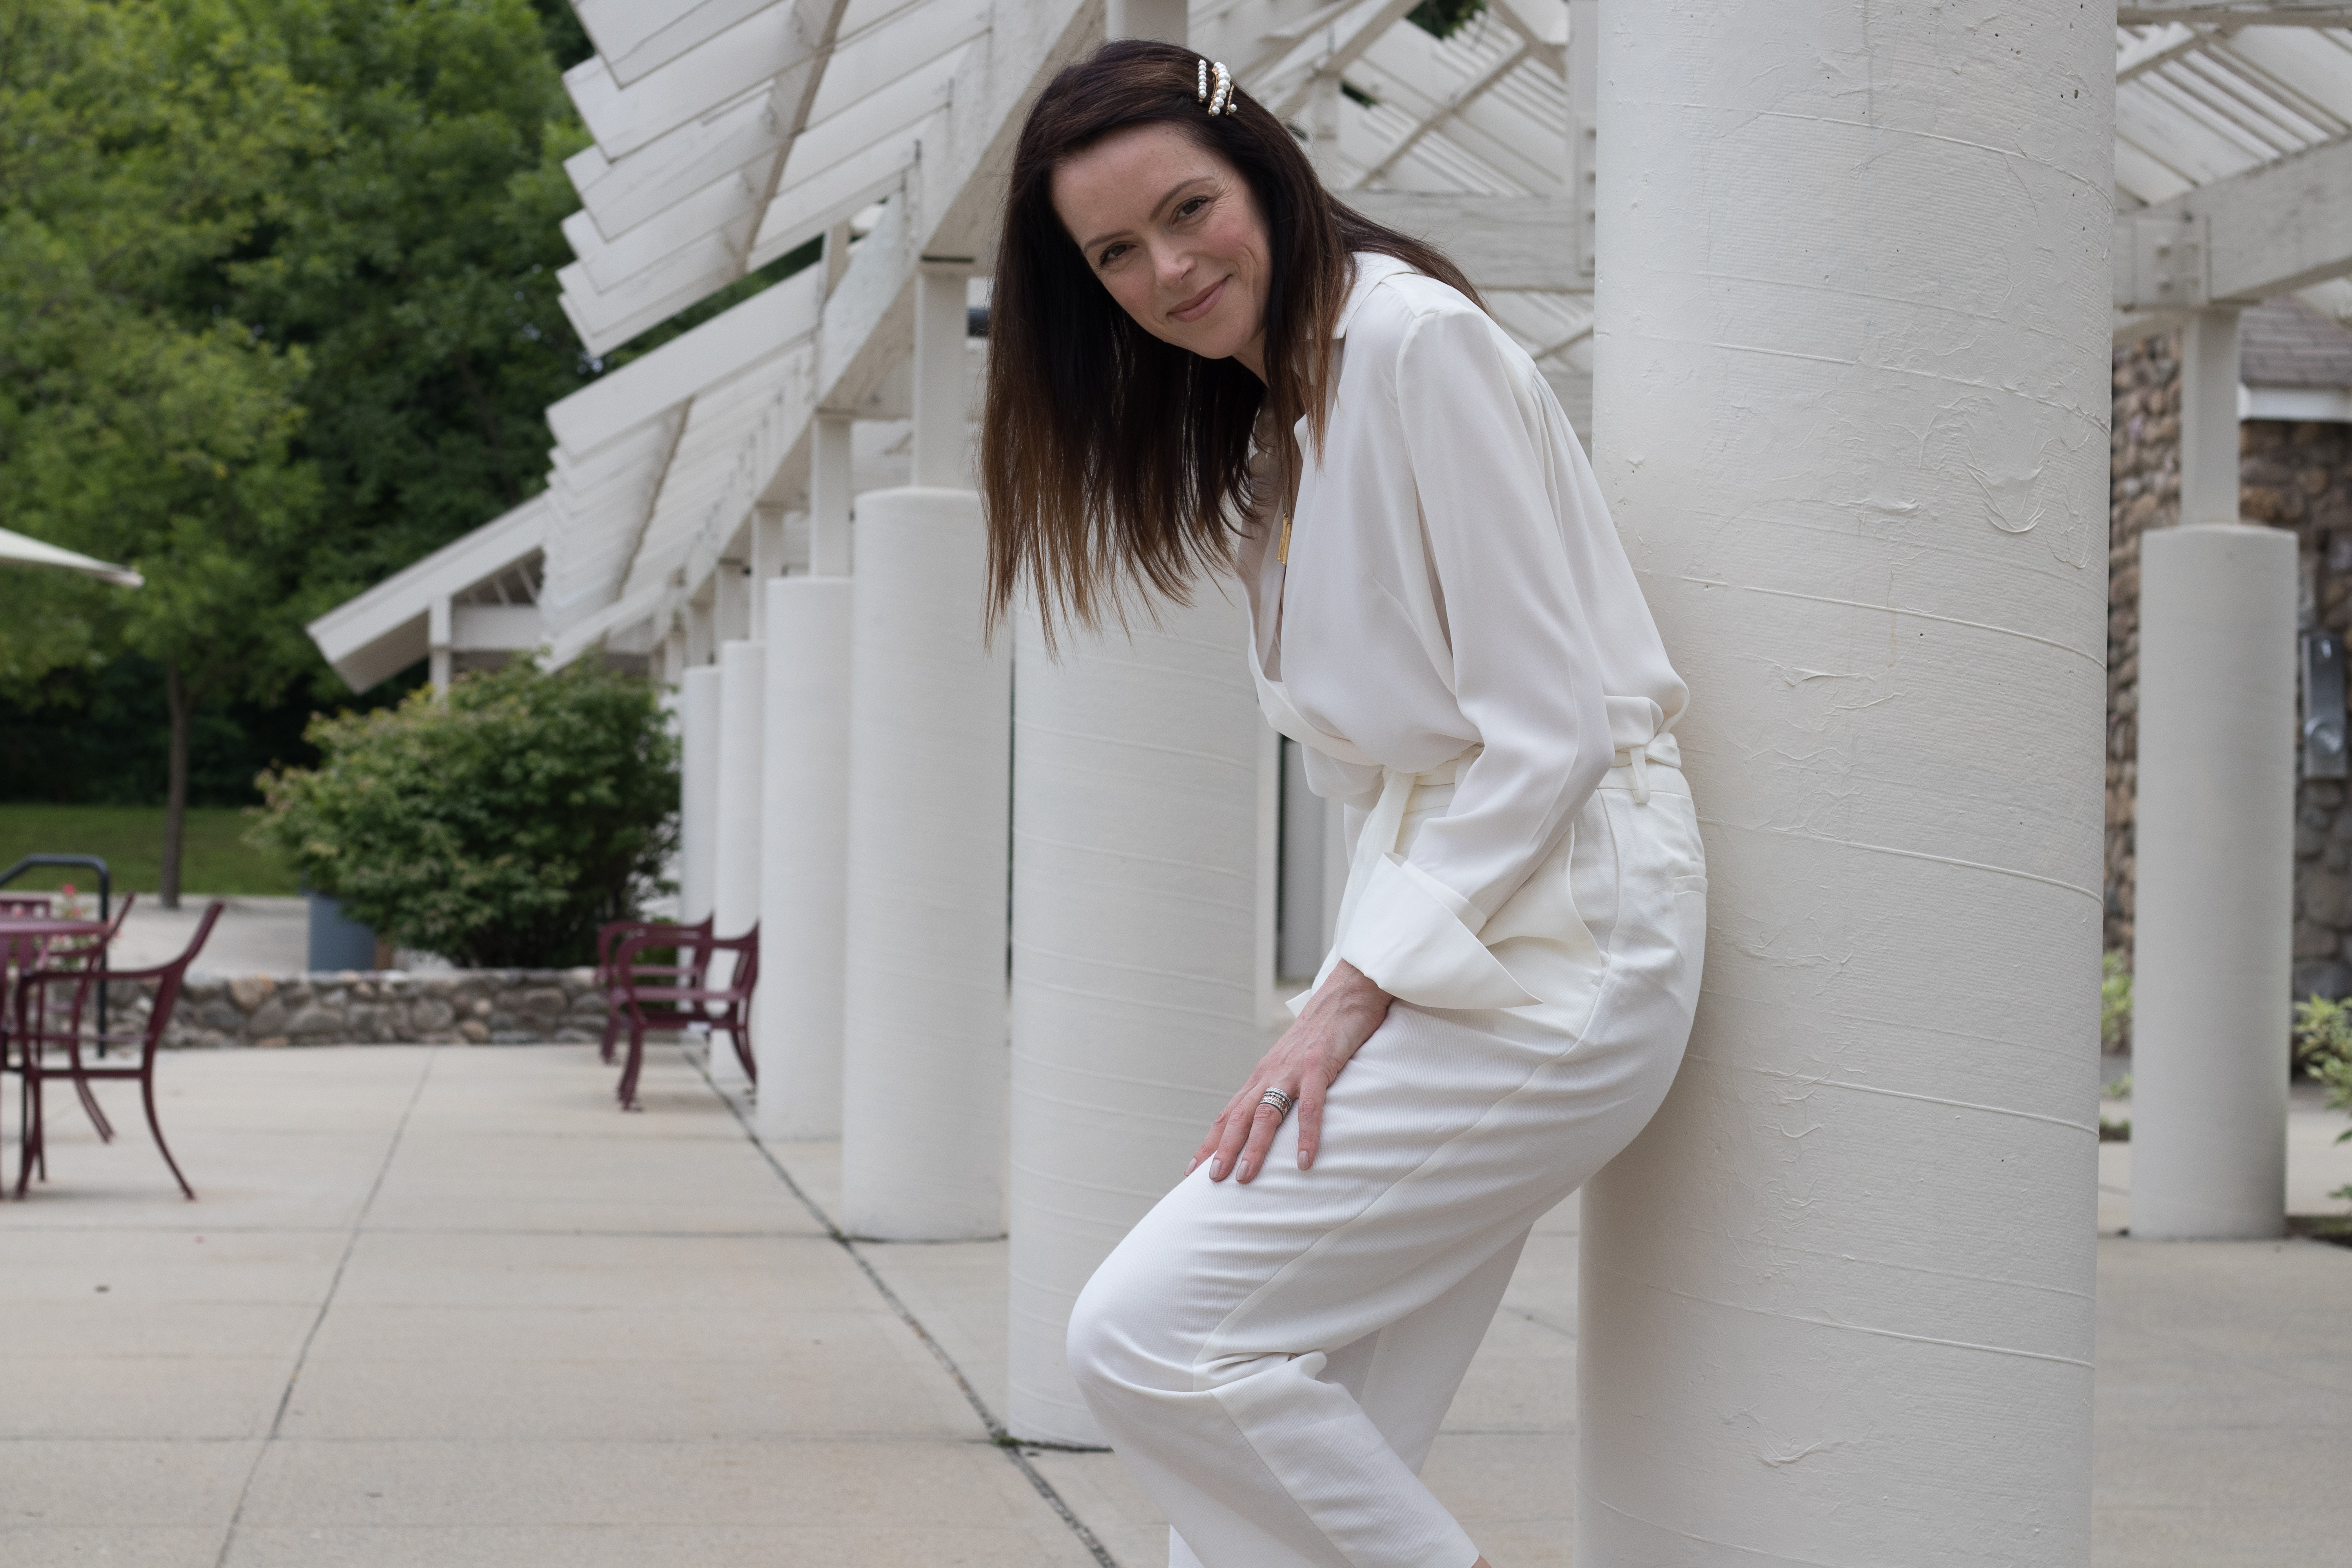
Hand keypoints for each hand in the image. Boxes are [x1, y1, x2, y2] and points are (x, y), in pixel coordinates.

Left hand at [1190, 961, 1392, 1183]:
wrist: (1347, 992)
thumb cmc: (1324, 1032)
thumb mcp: (1296, 1062)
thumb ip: (1283, 1087)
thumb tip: (1275, 1118)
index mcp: (1263, 1074)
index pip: (1230, 1112)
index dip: (1212, 1141)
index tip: (1193, 1170)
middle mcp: (1271, 1073)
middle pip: (1240, 1116)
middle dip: (1223, 1149)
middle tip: (1212, 1180)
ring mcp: (1293, 1069)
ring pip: (1266, 1113)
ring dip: (1254, 1147)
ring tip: (1245, 1177)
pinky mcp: (1319, 1065)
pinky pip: (1310, 1106)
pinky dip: (1305, 1134)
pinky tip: (1302, 1160)